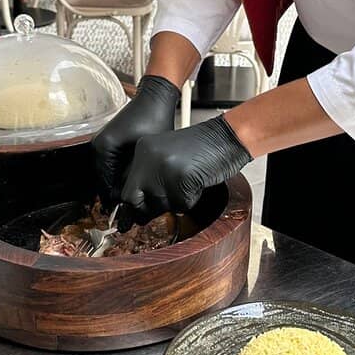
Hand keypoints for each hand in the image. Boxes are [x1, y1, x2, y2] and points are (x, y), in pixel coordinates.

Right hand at [91, 75, 180, 205]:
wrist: (155, 99)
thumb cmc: (154, 120)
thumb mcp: (147, 153)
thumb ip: (135, 176)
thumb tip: (130, 199)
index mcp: (103, 149)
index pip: (104, 186)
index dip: (116, 202)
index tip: (127, 216)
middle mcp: (97, 146)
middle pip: (103, 182)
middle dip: (117, 195)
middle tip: (132, 211)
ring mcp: (101, 143)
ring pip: (106, 175)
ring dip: (118, 186)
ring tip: (134, 198)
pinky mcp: (108, 142)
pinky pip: (110, 166)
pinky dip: (119, 175)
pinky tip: (134, 182)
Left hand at [120, 116, 250, 221]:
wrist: (227, 137)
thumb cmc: (203, 148)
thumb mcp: (167, 156)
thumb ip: (150, 176)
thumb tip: (136, 209)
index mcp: (143, 150)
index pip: (127, 188)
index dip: (133, 205)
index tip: (132, 217)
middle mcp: (149, 158)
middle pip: (136, 200)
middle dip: (146, 211)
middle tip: (153, 212)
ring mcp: (164, 168)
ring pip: (160, 205)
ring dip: (175, 202)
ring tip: (188, 183)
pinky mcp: (181, 178)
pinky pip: (182, 205)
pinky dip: (191, 200)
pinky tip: (198, 183)